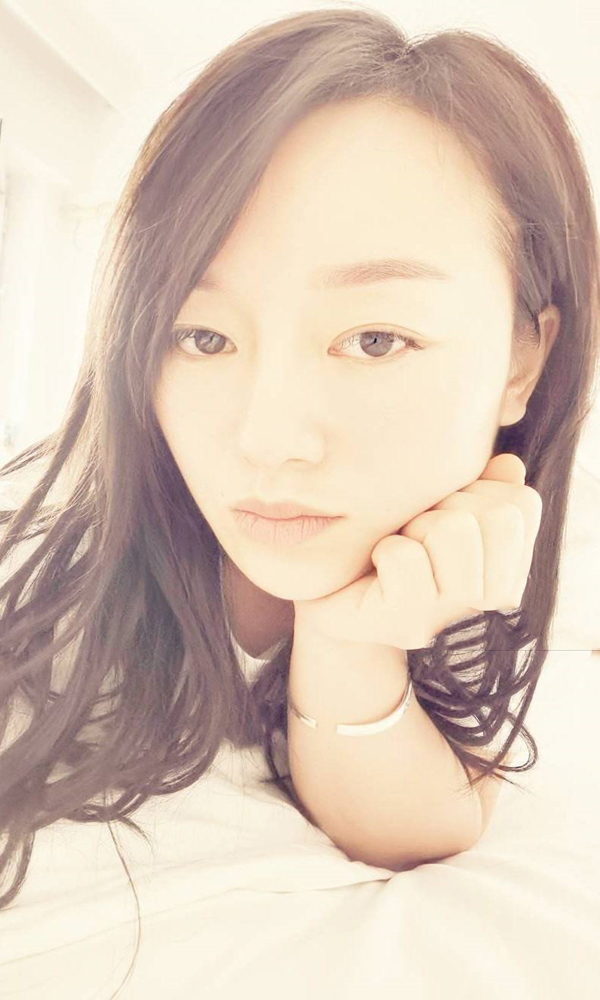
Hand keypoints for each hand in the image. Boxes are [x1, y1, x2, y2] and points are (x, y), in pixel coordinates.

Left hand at [292, 453, 542, 650]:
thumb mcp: (438, 503)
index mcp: (505, 566)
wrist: (335, 595)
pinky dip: (384, 550)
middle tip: (416, 533)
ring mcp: (449, 615)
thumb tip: (509, 464)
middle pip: (495, 515)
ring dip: (417, 526)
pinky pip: (404, 556)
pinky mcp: (405, 624)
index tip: (444, 512)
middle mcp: (486, 599)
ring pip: (454, 529)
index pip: (522, 503)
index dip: (477, 490)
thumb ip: (481, 484)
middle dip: (446, 507)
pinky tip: (378, 568)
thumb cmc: (389, 541)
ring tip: (400, 548)